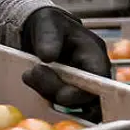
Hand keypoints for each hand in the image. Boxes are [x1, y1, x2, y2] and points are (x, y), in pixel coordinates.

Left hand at [19, 6, 111, 120]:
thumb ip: (48, 37)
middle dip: (59, 92)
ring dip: (49, 94)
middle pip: (88, 97)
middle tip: (33, 76)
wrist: (38, 31)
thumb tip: (48, 56)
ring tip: (29, 75)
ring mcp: (82, 83)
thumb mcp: (47, 22)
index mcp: (94, 52)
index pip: (99, 78)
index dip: (84, 92)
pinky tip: (33, 86)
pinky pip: (64, 106)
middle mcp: (92, 71)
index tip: (61, 96)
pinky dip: (46, 100)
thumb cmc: (48, 24)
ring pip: (74, 104)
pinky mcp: (69, 91)